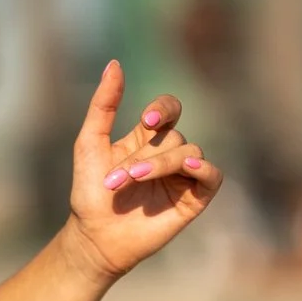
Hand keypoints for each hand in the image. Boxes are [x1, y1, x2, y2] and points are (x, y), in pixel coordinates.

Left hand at [65, 63, 220, 278]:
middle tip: (120, 177)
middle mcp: (168, 155)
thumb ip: (103, 104)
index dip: (165, 108)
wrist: (94, 237)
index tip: (148, 120)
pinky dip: (203, 168)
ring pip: (190, 152)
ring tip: (134, 181)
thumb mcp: (90, 142)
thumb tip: (115, 63)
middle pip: (174, 137)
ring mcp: (183, 177)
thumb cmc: (89, 193)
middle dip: (146, 155)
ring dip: (162, 165)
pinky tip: (187, 168)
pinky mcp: (194, 199)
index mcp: (147, 139)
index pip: (170, 109)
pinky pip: (212, 176)